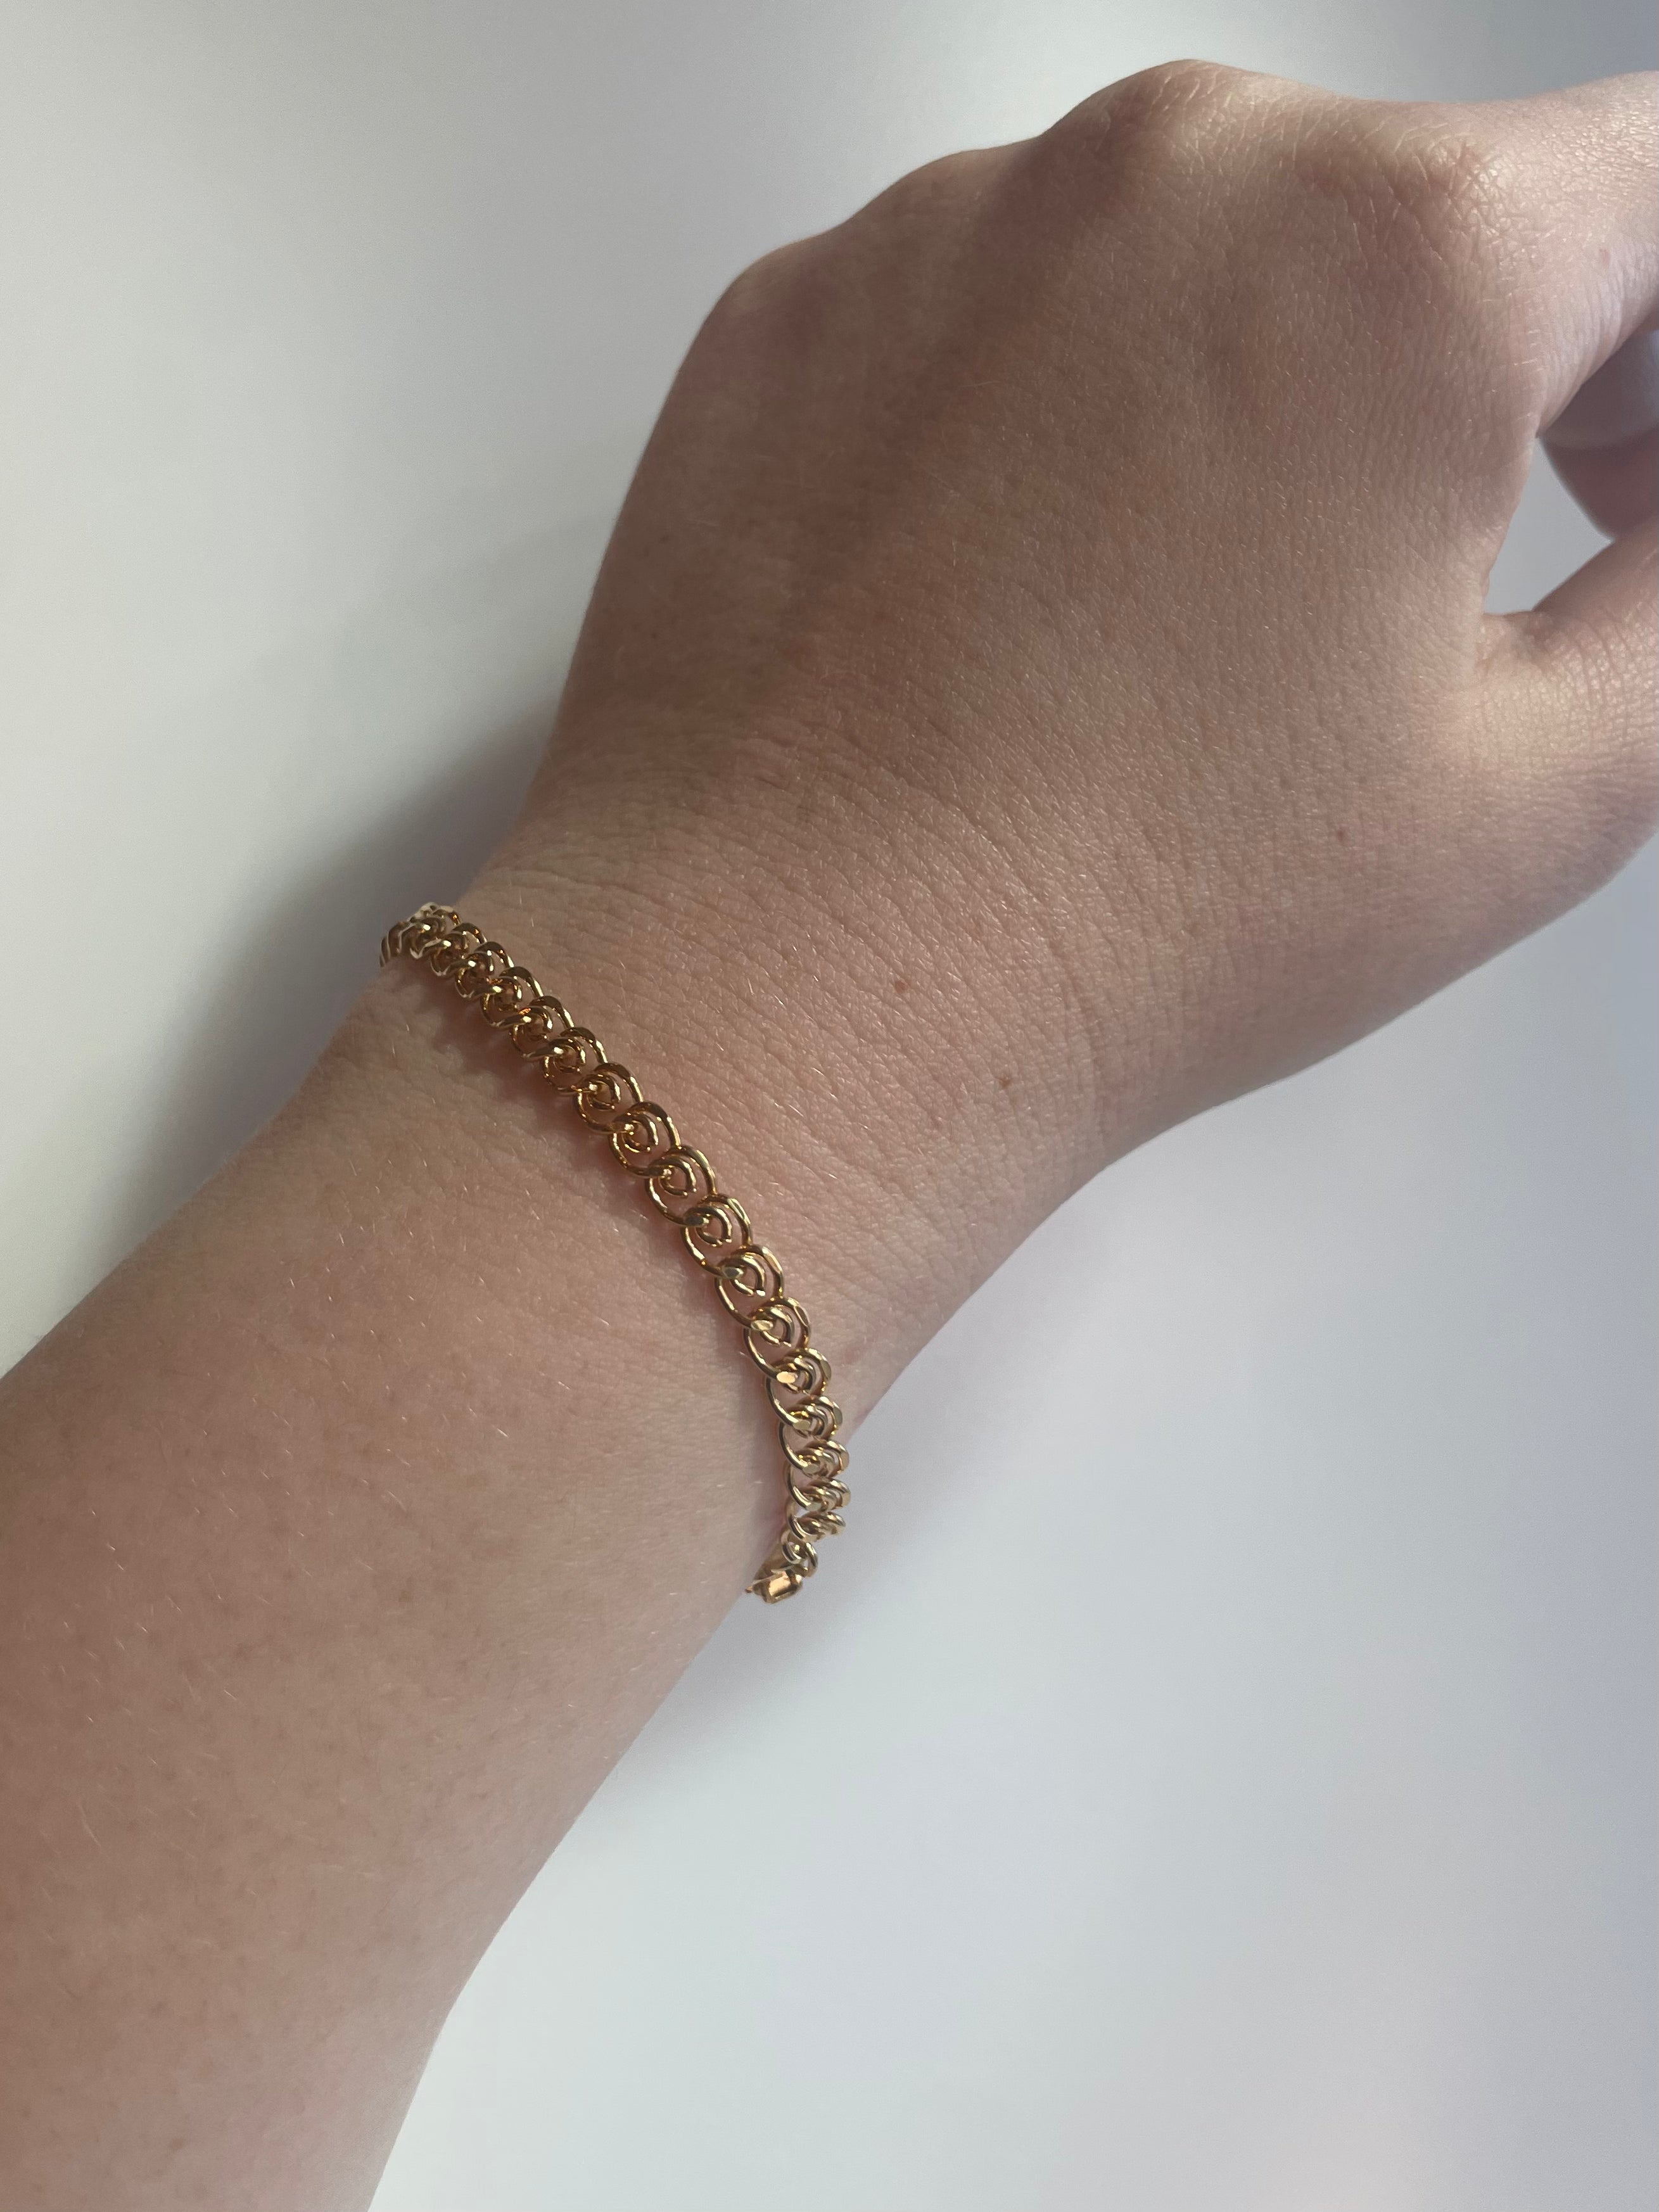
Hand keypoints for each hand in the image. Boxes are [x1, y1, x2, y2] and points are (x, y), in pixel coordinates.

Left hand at [445, 63, 1655, 1396]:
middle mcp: (1174, 169)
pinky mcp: (805, 302)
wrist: (789, 994)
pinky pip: (995, 305)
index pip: (1649, 190)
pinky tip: (1023, 600)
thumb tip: (1656, 522)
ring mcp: (956, 221)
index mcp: (1404, 256)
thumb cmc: (1131, 917)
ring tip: (1186, 623)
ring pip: (1189, 251)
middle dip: (1473, 370)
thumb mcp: (1546, 788)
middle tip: (1424, 578)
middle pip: (1414, 209)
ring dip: (1245, 386)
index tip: (1615, 490)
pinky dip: (1048, 410)